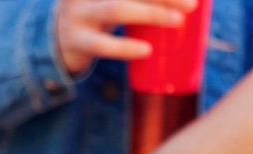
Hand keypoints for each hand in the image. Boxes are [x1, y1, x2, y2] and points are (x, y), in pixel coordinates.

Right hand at [56, 0, 195, 75]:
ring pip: (117, 9)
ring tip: (178, 21)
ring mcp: (79, 12)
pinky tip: (146, 50)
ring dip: (150, 15)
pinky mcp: (77, 40)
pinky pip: (102, 44)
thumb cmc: (101, 12)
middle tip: (192, 4)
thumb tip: (188, 2)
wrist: (61, 38)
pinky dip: (126, 47)